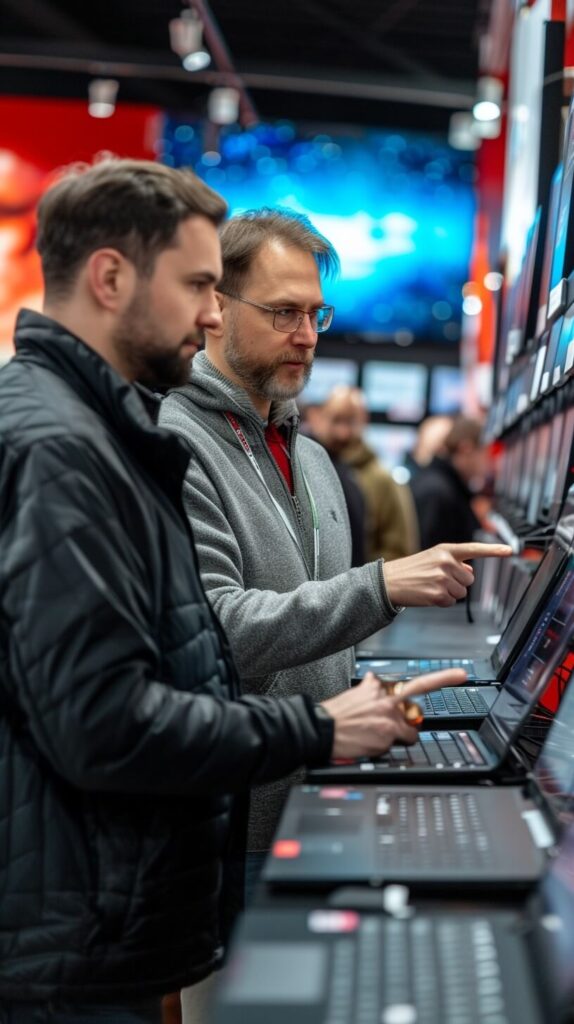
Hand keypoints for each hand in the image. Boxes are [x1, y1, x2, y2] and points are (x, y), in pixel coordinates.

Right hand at [321, 668, 466, 759]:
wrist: (319, 730)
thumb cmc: (333, 717)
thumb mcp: (351, 694)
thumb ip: (368, 689)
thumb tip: (374, 680)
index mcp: (375, 685)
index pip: (409, 682)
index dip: (441, 678)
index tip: (460, 674)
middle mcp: (386, 696)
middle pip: (419, 695)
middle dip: (431, 694)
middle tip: (454, 680)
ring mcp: (390, 713)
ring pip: (409, 727)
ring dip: (399, 734)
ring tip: (374, 735)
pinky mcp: (390, 731)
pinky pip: (403, 741)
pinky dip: (391, 745)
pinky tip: (372, 743)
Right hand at [383, 542, 511, 607]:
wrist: (388, 581)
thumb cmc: (410, 570)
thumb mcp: (432, 558)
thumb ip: (454, 562)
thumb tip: (469, 571)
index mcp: (445, 550)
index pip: (474, 549)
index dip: (494, 550)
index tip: (510, 550)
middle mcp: (445, 562)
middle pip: (470, 580)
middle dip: (458, 583)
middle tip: (438, 580)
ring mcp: (442, 579)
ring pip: (461, 592)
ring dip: (450, 593)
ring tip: (431, 587)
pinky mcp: (437, 595)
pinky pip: (451, 602)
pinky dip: (441, 602)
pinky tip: (428, 595)